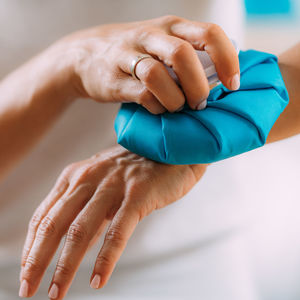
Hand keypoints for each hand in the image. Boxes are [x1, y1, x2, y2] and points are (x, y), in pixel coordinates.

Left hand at [19, 145, 206, 298]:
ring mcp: (112, 185)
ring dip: (65, 265)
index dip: (31, 246)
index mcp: (75, 176)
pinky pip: (117, 232)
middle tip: (28, 289)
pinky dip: (105, 259)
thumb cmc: (134, 171)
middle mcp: (88, 178)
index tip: (26, 272)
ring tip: (57, 293)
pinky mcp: (137, 195)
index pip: (43, 216)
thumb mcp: (102, 185)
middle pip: (54, 224)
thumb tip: (71, 246)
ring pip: (80, 230)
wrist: (170, 150)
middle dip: (37, 260)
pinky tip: (98, 280)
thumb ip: (87, 211)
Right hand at [55, 15, 238, 112]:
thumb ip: (190, 56)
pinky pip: (142, 95)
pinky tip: (157, 109)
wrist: (87, 54)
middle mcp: (151, 36)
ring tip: (177, 107)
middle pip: (183, 55)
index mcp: (171, 27)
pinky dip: (156, 106)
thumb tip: (220, 79)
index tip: (232, 84)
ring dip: (175, 99)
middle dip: (198, 85)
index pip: (209, 34)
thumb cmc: (137, 53)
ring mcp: (128, 56)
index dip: (228, 60)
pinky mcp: (113, 79)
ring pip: (158, 75)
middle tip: (200, 103)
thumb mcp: (163, 43)